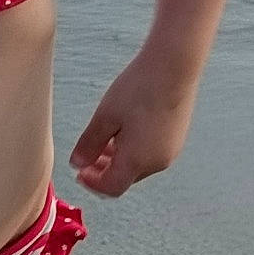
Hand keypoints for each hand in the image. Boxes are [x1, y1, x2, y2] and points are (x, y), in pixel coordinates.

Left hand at [69, 56, 197, 197]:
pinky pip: (151, 154)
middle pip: (125, 178)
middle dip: (103, 171)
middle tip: (87, 157)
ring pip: (138, 166)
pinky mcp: (176, 138)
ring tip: (103, 142)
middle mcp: (158, 162)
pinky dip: (133, 151)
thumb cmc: (138, 89)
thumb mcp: (105, 116)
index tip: (79, 171)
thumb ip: (89, 144)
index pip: (111, 188)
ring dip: (118, 160)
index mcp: (137, 160)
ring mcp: (170, 150)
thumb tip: (77, 163)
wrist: (174, 66)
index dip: (92, 183)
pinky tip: (124, 131)